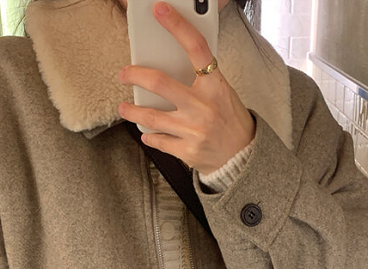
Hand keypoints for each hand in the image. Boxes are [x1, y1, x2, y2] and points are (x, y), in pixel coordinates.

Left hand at [117, 1, 255, 175]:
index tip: (160, 11)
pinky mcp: (188, 151)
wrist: (243, 156)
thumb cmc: (230, 120)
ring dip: (133, 111)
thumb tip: (170, 62)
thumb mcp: (223, 92)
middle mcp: (203, 107)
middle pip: (160, 83)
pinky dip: (149, 136)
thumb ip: (201, 79)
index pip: (196, 48)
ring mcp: (194, 130)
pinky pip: (159, 141)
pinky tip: (146, 133)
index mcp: (216, 86)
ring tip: (125, 107)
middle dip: (135, 76)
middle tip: (124, 74)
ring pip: (151, 117)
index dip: (177, 26)